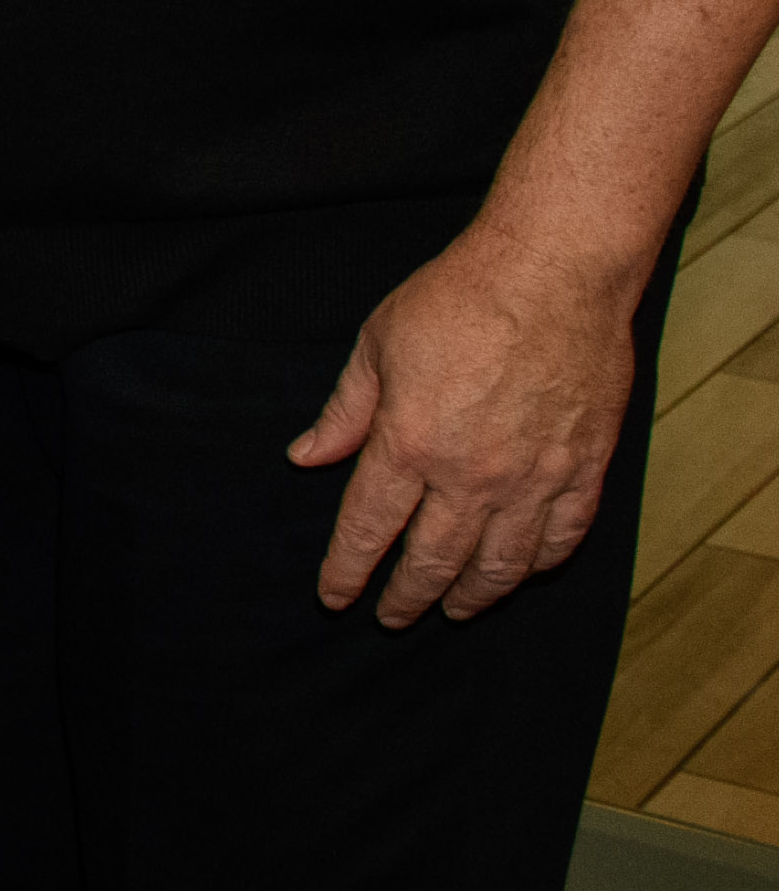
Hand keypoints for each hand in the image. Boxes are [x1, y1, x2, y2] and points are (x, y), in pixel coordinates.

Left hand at [292, 222, 643, 623]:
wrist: (553, 272)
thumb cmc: (457, 299)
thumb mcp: (376, 346)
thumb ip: (345, 411)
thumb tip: (305, 457)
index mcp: (409, 444)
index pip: (367, 528)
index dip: (347, 570)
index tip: (335, 597)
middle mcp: (471, 474)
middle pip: (432, 560)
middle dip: (405, 598)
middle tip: (391, 618)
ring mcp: (534, 476)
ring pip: (500, 564)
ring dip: (472, 595)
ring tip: (452, 609)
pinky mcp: (585, 467)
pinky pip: (562, 536)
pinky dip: (539, 563)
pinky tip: (521, 572)